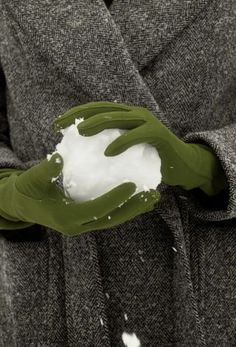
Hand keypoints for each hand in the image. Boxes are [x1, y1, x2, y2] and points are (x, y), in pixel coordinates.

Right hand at [0, 153, 159, 235]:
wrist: (22, 206)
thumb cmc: (26, 192)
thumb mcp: (31, 180)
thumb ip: (45, 171)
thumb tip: (59, 158)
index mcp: (66, 218)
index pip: (97, 210)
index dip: (115, 199)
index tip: (132, 185)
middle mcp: (77, 226)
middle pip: (111, 220)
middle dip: (133, 209)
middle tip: (153, 196)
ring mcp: (82, 225)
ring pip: (113, 220)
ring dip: (133, 210)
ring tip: (152, 198)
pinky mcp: (85, 220)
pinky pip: (108, 215)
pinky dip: (123, 208)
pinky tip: (135, 197)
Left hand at [54, 100, 226, 195]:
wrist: (182, 164)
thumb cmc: (151, 159)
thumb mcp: (126, 152)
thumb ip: (110, 148)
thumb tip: (82, 158)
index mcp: (125, 116)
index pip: (96, 110)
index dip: (75, 114)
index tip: (56, 124)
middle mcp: (134, 113)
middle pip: (102, 109)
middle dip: (78, 115)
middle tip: (61, 126)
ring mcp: (146, 121)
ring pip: (117, 117)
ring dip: (96, 124)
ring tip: (80, 132)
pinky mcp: (157, 134)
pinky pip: (136, 135)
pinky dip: (121, 142)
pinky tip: (107, 152)